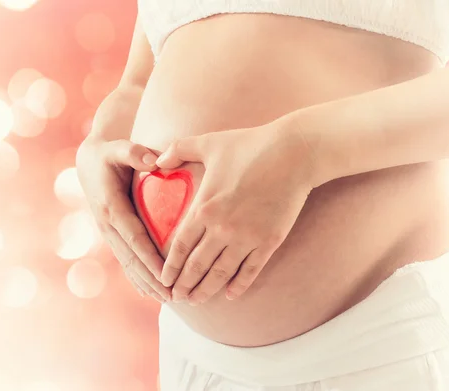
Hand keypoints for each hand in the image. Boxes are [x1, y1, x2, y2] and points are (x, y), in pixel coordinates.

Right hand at [76, 135, 170, 302]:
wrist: (89, 162)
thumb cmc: (109, 154)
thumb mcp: (118, 147)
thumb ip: (134, 153)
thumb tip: (153, 162)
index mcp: (112, 206)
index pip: (135, 237)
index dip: (149, 257)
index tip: (166, 274)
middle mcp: (108, 224)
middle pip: (132, 258)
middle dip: (151, 278)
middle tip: (172, 296)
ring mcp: (108, 232)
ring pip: (128, 263)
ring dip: (146, 283)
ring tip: (166, 300)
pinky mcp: (112, 235)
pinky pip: (125, 260)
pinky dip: (136, 277)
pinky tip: (149, 292)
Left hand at [156, 119, 315, 304]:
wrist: (294, 153)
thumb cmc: (249, 144)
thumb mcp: (208, 142)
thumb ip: (177, 150)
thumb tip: (154, 161)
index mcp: (204, 208)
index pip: (181, 246)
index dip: (171, 266)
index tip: (164, 279)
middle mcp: (223, 228)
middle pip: (197, 265)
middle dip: (184, 284)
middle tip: (176, 298)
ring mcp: (247, 237)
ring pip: (221, 273)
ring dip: (206, 290)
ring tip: (197, 300)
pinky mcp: (270, 241)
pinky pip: (251, 270)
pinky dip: (239, 285)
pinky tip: (230, 295)